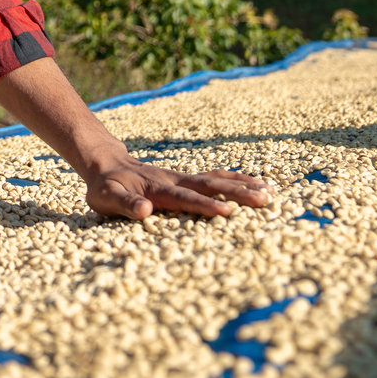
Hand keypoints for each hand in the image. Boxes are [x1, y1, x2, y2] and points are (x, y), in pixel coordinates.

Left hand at [84, 157, 272, 219]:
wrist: (107, 164)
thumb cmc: (105, 187)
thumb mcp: (105, 198)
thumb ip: (124, 204)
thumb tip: (145, 210)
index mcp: (157, 188)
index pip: (185, 198)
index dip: (205, 206)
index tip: (228, 213)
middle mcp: (175, 180)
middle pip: (210, 185)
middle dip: (238, 193)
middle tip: (265, 200)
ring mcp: (182, 177)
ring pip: (217, 179)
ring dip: (243, 185)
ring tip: (271, 192)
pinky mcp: (186, 178)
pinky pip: (214, 177)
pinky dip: (236, 179)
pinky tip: (255, 183)